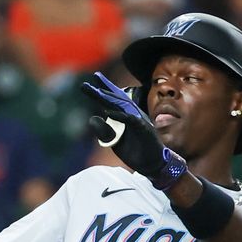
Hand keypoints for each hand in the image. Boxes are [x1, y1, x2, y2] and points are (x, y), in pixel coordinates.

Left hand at [81, 72, 187, 189]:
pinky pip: (131, 120)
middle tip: (93, 76)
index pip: (112, 101)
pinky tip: (109, 111)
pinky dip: (120, 115)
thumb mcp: (114, 142)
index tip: (89, 83)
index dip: (102, 90)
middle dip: (105, 88)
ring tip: (97, 91)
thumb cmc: (134, 151)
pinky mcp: (144, 129)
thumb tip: (92, 118)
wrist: (152, 165)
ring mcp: (139, 121)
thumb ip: (103, 131)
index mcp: (124, 117)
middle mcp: (132, 115)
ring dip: (111, 97)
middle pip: (117, 99)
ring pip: (124, 105)